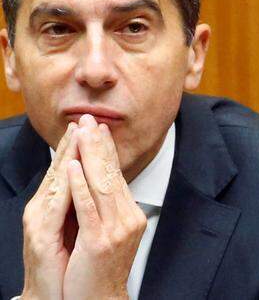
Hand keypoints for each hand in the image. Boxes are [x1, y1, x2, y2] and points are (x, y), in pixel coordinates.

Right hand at [21, 122, 77, 299]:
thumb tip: (92, 183)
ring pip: (58, 179)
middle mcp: (42, 209)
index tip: (87, 128)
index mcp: (50, 206)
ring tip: (78, 132)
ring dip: (69, 153)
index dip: (75, 148)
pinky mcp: (41, 234)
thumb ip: (78, 203)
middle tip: (83, 120)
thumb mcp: (73, 228)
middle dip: (73, 143)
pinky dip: (66, 184)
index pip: (65, 171)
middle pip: (60, 170)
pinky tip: (71, 166)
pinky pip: (57, 204)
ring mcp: (40, 220)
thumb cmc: (65, 264)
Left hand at [63, 115, 146, 299]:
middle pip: (110, 173)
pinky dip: (79, 184)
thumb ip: (108, 203)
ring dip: (89, 155)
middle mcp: (127, 217)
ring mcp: (115, 229)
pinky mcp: (99, 241)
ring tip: (81, 133)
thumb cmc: (99, 265)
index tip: (98, 128)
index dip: (107, 149)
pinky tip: (73, 165)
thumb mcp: (109, 229)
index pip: (116, 174)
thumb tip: (101, 175)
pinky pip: (88, 207)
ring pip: (101, 184)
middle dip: (98, 144)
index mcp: (129, 212)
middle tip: (89, 120)